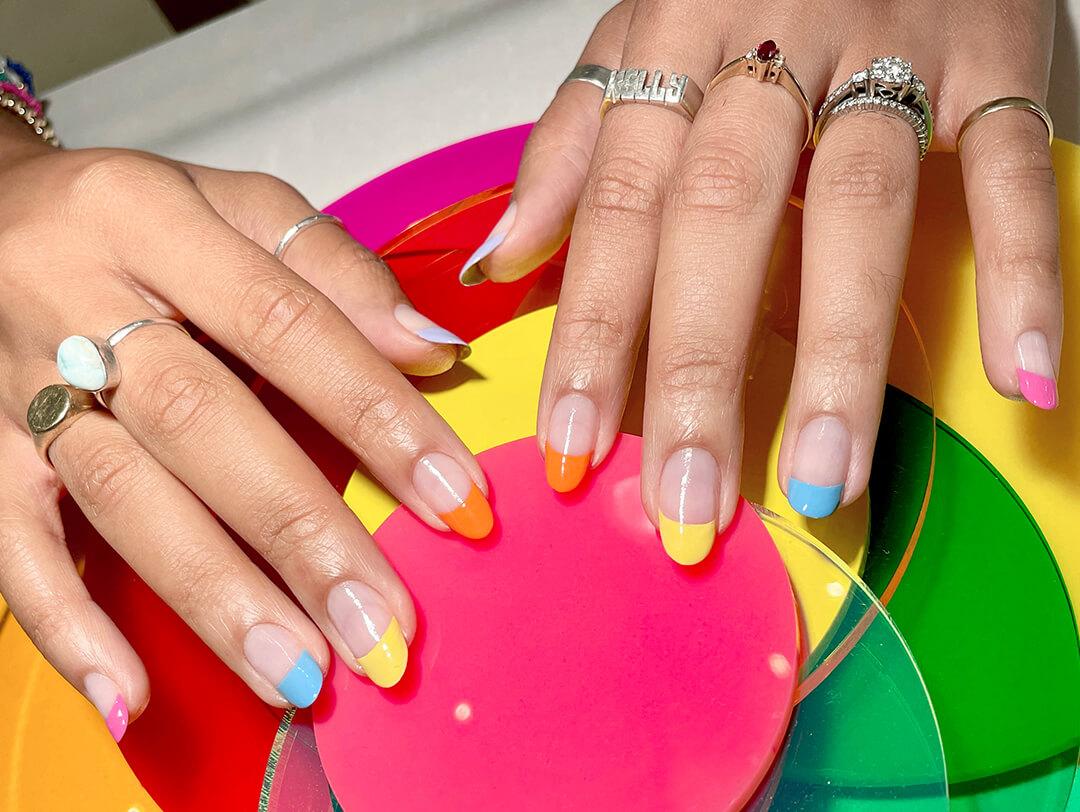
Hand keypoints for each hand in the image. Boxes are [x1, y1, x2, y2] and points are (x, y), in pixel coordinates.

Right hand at [0, 121, 491, 739]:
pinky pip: (13, 548)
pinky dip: (69, 628)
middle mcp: (76, 300)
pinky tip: (133, 699)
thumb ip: (338, 270)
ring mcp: (16, 385)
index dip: (377, 416)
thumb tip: (434, 351)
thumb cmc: (133, 218)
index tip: (455, 499)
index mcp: (153, 220)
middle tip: (382, 622)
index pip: (287, 324)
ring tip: (298, 675)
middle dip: (303, 532)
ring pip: (122, 495)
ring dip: (214, 595)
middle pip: (203, 423)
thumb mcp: (235, 203)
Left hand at [464, 0, 1060, 562]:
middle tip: (689, 498)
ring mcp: (888, 48)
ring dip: (843, 352)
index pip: (618, 210)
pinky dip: (1020, 272)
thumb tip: (506, 254)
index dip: (590, 335)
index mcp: (672, 42)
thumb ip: (574, 142)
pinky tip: (1018, 375)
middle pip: (721, 219)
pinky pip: (1009, 168)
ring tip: (826, 477)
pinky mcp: (994, 57)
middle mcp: (770, 44)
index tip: (572, 445)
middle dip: (698, 371)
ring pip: (855, 209)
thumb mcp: (642, 35)